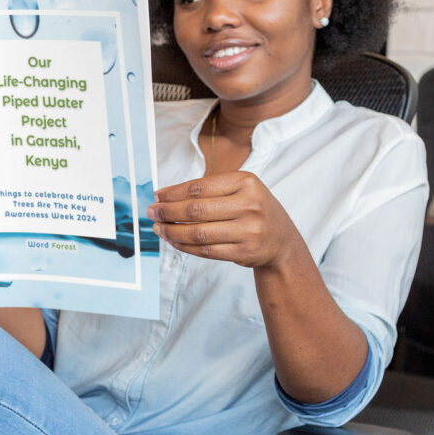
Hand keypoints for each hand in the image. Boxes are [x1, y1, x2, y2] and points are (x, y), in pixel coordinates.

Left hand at [147, 171, 306, 268]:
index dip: (173, 193)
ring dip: (172, 232)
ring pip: (199, 233)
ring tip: (158, 228)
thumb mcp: (240, 189)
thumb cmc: (253, 209)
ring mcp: (249, 230)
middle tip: (152, 212)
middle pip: (196, 210)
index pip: (199, 187)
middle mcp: (250, 205)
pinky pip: (206, 251)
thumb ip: (208, 190)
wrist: (281, 239)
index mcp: (246, 182)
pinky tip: (174, 241)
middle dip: (168, 212)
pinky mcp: (245, 252)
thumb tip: (164, 196)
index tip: (157, 196)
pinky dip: (185, 246)